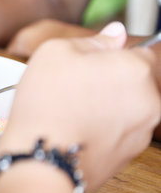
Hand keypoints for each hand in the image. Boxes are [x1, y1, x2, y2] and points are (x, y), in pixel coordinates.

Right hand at [0, 22, 160, 190]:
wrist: (42, 159)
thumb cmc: (46, 103)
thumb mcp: (56, 52)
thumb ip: (93, 40)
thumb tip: (116, 33)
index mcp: (136, 69)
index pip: (143, 50)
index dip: (116, 53)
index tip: (94, 61)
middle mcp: (150, 101)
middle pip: (135, 81)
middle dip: (111, 81)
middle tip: (75, 86)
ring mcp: (142, 132)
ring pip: (128, 108)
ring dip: (107, 105)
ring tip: (71, 110)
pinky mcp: (128, 156)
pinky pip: (118, 133)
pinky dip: (102, 129)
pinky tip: (75, 129)